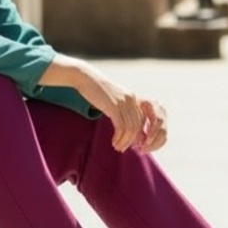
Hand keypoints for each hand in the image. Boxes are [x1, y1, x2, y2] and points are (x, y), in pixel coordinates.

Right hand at [39, 55, 167, 153]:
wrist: (87, 78)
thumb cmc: (97, 91)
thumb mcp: (113, 100)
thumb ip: (120, 109)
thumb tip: (124, 125)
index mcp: (133, 99)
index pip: (141, 121)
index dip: (136, 135)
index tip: (129, 143)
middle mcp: (131, 100)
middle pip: (137, 127)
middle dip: (131, 141)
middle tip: (122, 149)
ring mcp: (123, 103)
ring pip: (130, 129)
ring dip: (124, 141)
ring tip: (117, 147)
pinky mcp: (114, 107)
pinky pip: (121, 127)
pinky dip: (119, 137)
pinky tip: (114, 142)